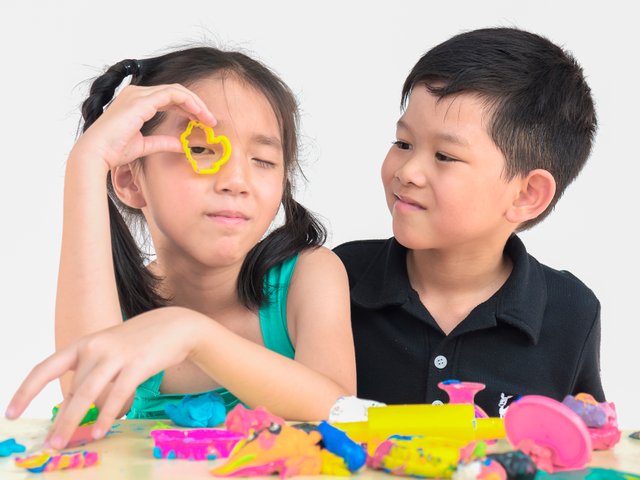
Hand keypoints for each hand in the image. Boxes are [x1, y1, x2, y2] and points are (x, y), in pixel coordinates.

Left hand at [5, 307, 205, 449]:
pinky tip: (101, 432)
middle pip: (71, 390)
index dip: (26, 392)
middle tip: (49, 444)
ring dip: (74, 422)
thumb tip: (72, 408)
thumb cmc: (139, 342)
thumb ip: (90, 374)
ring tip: (64, 443)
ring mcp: (116, 355)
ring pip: (87, 394)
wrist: (174, 325)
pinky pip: (117, 395)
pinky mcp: (137, 364)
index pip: (45, 368)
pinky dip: (107, 416)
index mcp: (83, 344)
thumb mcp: (108, 351)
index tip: (11, 414)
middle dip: (60, 420)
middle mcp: (95, 348)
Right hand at [73, 84, 216, 170]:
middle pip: (175, 92)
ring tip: (209, 119)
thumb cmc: (114, 151)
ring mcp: (138, 94)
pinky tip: (199, 114)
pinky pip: (173, 95)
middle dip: (196, 105)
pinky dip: (189, 102)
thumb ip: (163, 142)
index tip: (203, 122)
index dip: (188, 108)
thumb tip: (181, 145)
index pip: (169, 98)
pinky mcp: (142, 100)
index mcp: (136, 102)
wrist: (97, 153)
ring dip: (196, 103)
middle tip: (211, 120)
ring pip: (177, 91)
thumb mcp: (145, 146)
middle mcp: (137, 93)